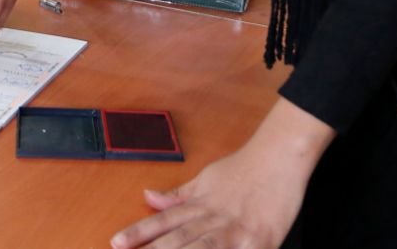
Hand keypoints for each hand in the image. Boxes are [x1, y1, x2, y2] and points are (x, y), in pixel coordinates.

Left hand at [110, 99, 330, 248]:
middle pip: (177, 241)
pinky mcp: (259, 243)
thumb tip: (148, 196)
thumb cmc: (244, 168)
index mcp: (199, 204)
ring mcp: (235, 232)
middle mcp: (212, 219)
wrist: (280, 157)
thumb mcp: (206, 179)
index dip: (139, 234)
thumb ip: (178, 194)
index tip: (117, 244)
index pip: (163, 222)